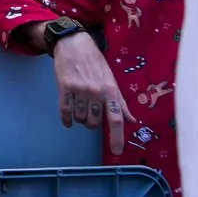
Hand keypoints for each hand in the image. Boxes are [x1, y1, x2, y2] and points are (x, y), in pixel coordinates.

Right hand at [52, 30, 128, 152]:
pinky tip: (68, 120)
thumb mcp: (112, 80)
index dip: (117, 138)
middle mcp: (96, 92)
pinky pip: (65, 112)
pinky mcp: (64, 88)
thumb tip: (133, 121)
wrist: (74, 44)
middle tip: (91, 113)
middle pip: (95, 123)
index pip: (116, 119)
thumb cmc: (95, 62)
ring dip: (80, 119)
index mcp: (111, 91)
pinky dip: (67, 120)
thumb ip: (121, 102)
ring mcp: (79, 90)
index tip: (116, 152)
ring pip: (80, 119)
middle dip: (93, 123)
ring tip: (81, 108)